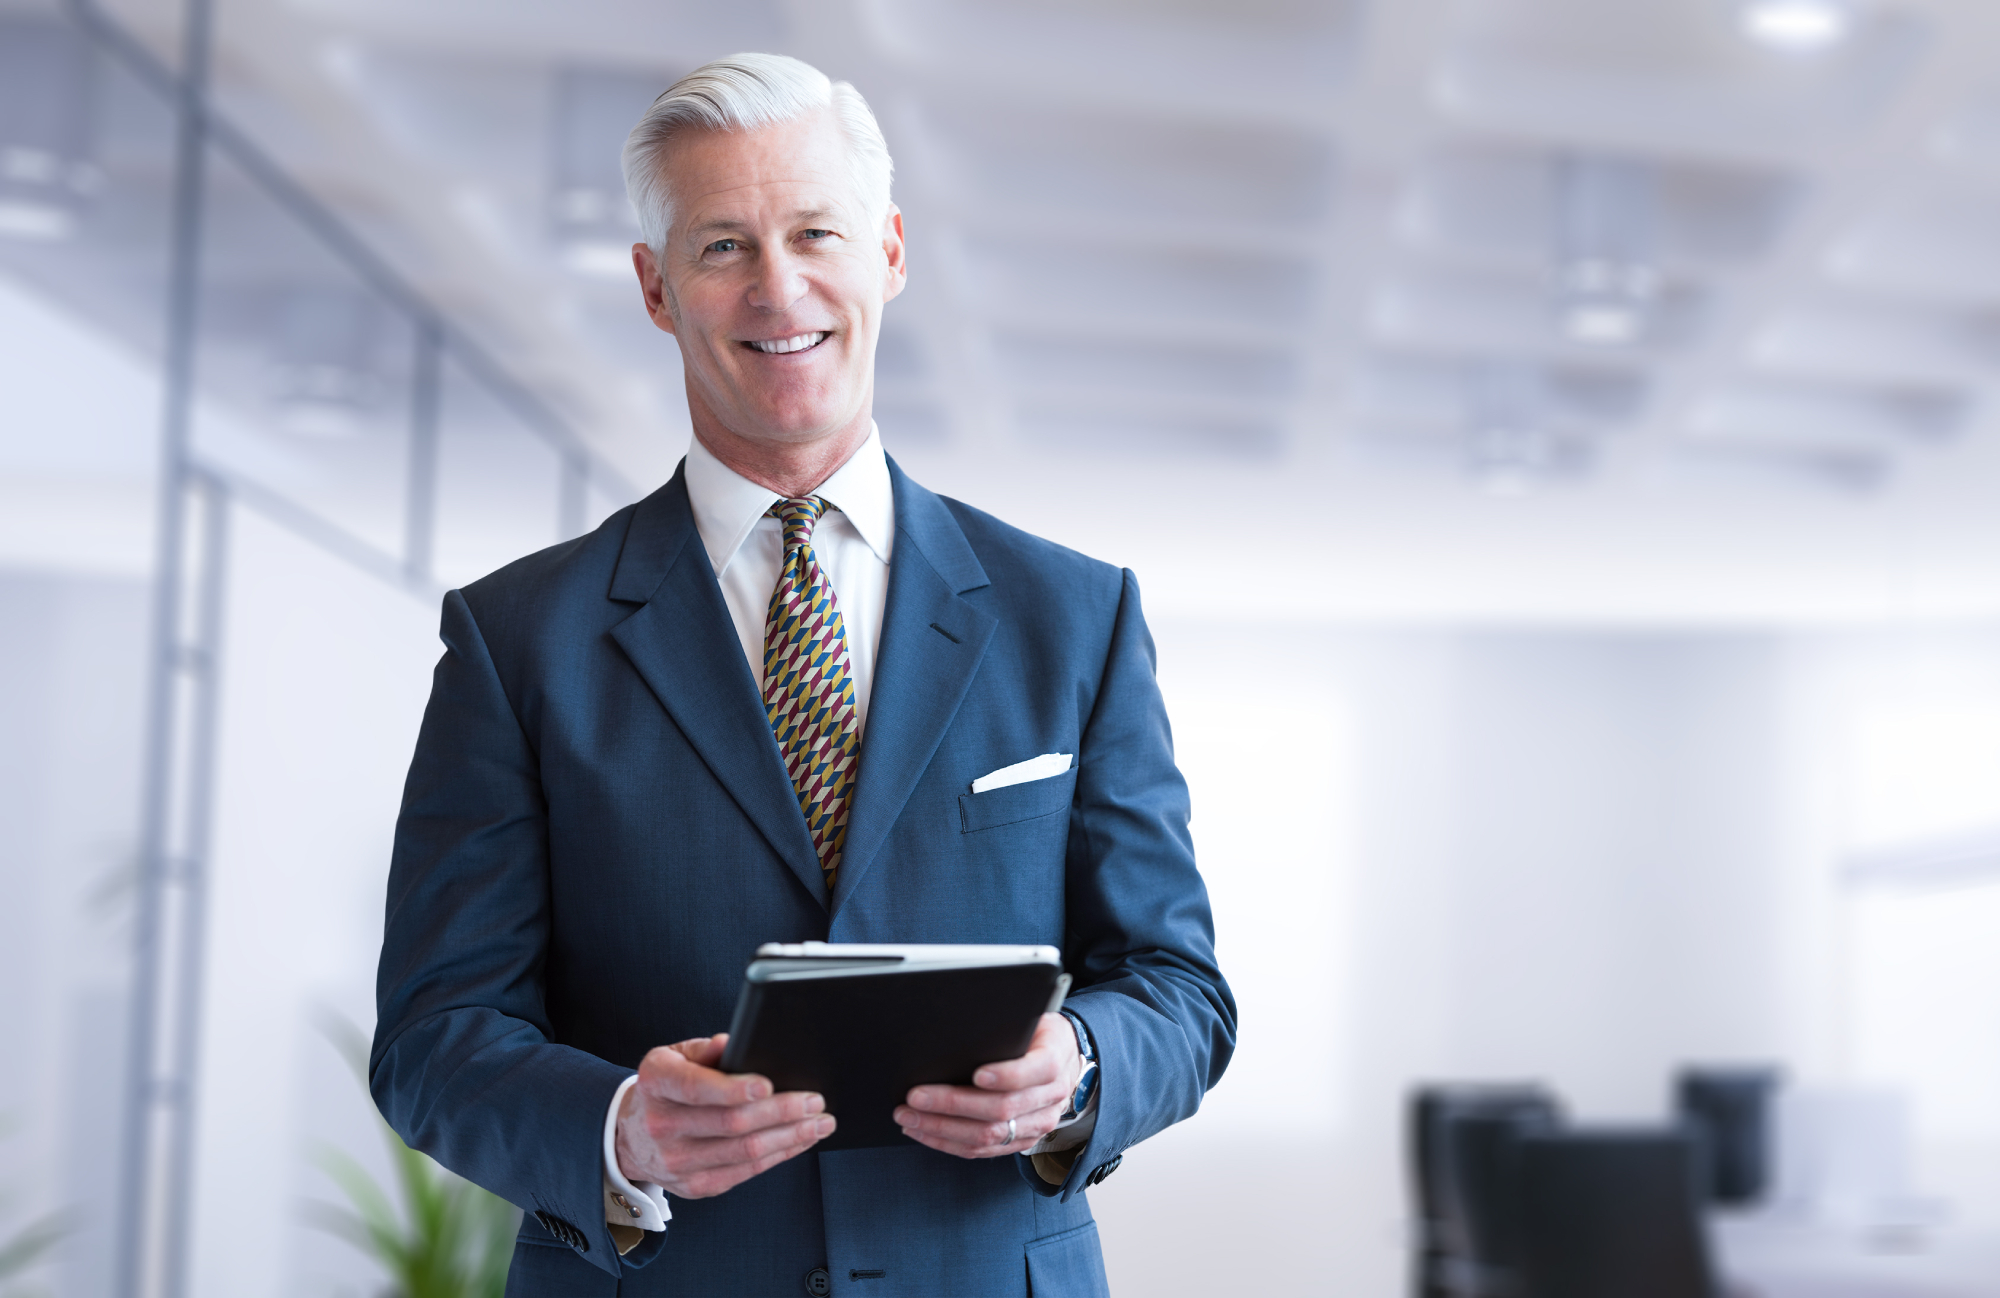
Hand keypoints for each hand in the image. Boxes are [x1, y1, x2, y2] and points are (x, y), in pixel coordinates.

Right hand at [614, 1033, 834, 1197]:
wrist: (632, 1137)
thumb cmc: (666, 1087)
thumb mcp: (675, 1057)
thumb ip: (704, 1049)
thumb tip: (733, 1044)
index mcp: (656, 1083)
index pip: (695, 1088)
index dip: (733, 1088)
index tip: (769, 1084)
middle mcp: (662, 1125)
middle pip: (731, 1123)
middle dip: (781, 1111)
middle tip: (814, 1100)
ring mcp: (678, 1162)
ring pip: (745, 1152)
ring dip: (790, 1136)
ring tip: (820, 1122)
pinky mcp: (696, 1186)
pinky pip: (747, 1172)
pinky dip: (780, 1154)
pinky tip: (800, 1140)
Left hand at [894, 1013, 1080, 1157]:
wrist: (1064, 1058)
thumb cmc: (1037, 1033)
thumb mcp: (1031, 1017)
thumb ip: (1004, 1025)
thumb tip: (955, 1026)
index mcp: (1055, 1060)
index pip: (1035, 1071)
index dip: (1006, 1075)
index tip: (976, 1074)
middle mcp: (1051, 1098)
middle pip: (1001, 1109)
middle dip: (953, 1104)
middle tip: (915, 1097)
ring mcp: (1038, 1124)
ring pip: (989, 1136)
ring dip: (943, 1129)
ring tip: (909, 1117)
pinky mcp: (1022, 1141)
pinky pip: (983, 1149)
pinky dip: (949, 1143)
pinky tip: (923, 1131)